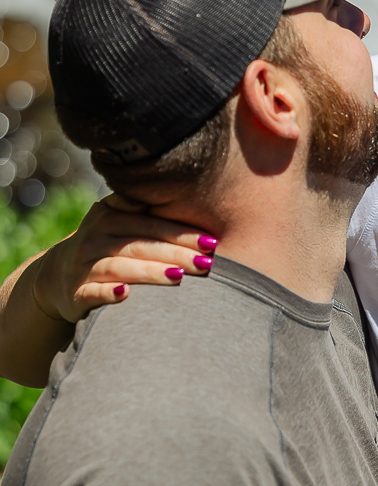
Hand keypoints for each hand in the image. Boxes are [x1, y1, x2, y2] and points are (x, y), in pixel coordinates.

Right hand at [31, 195, 217, 323]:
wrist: (58, 275)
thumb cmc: (106, 246)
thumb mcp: (117, 220)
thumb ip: (142, 209)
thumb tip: (180, 191)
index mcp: (109, 217)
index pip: (150, 224)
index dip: (181, 233)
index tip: (212, 242)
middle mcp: (95, 238)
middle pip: (140, 245)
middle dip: (175, 254)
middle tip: (206, 263)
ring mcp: (83, 266)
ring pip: (119, 267)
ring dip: (150, 272)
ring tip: (179, 277)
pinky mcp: (75, 293)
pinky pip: (92, 292)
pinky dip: (108, 294)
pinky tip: (126, 294)